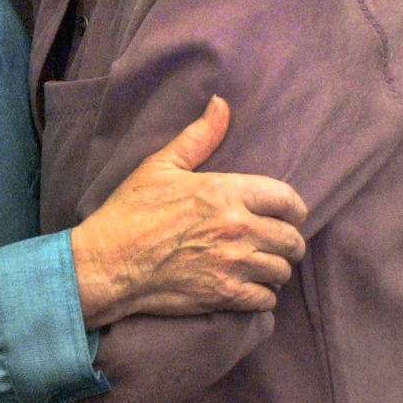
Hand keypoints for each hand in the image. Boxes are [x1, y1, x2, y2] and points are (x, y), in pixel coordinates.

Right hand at [70, 96, 308, 327]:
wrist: (108, 263)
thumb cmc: (131, 211)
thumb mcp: (161, 165)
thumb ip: (199, 136)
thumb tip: (221, 103)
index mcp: (226, 192)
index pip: (287, 199)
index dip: (294, 208)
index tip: (289, 214)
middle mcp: (237, 228)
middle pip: (291, 239)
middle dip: (289, 241)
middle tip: (277, 243)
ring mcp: (233, 264)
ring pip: (281, 270)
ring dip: (276, 268)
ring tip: (264, 266)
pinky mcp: (224, 295)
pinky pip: (266, 299)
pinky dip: (263, 296)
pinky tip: (251, 288)